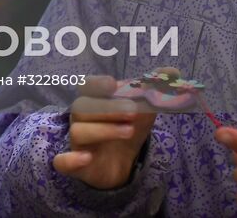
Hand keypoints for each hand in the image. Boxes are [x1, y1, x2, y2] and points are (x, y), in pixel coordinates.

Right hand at [52, 72, 160, 188]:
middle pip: (82, 107)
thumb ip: (155, 90)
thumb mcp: (143, 110)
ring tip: (129, 132)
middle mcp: (82, 119)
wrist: (120, 165)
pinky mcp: (76, 166)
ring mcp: (78, 142)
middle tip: (133, 111)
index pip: (86, 87)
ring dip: (104, 130)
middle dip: (107, 108)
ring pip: (78, 131)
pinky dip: (70, 159)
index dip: (96, 84)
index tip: (112, 84)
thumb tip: (172, 70)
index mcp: (94, 102)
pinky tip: (86, 158)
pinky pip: (63, 162)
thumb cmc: (126, 128)